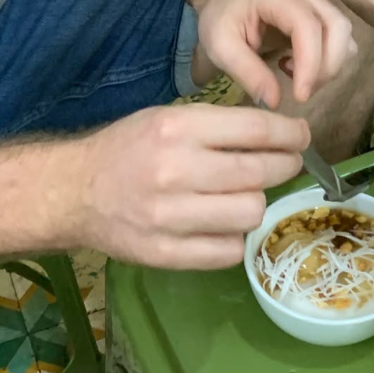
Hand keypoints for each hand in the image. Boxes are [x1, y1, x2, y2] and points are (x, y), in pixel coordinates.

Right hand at [67, 103, 310, 268]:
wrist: (71, 192)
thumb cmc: (129, 149)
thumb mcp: (170, 119)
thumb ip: (221, 126)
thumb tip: (283, 135)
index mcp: (177, 129)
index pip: (258, 131)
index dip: (292, 135)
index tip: (301, 137)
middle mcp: (174, 171)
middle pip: (261, 173)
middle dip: (284, 167)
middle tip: (284, 165)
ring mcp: (169, 216)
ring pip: (251, 212)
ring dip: (256, 204)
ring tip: (243, 196)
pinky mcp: (163, 253)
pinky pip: (228, 250)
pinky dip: (234, 239)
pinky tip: (222, 225)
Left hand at [194, 0, 356, 108]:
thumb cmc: (220, 17)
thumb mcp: (220, 46)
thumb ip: (247, 72)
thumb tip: (274, 102)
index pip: (308, 27)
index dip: (311, 64)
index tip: (300, 96)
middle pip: (338, 27)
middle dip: (328, 66)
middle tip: (302, 91)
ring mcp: (317, 1)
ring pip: (344, 33)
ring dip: (331, 64)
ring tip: (298, 77)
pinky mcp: (322, 12)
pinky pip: (340, 37)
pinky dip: (329, 58)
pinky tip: (300, 66)